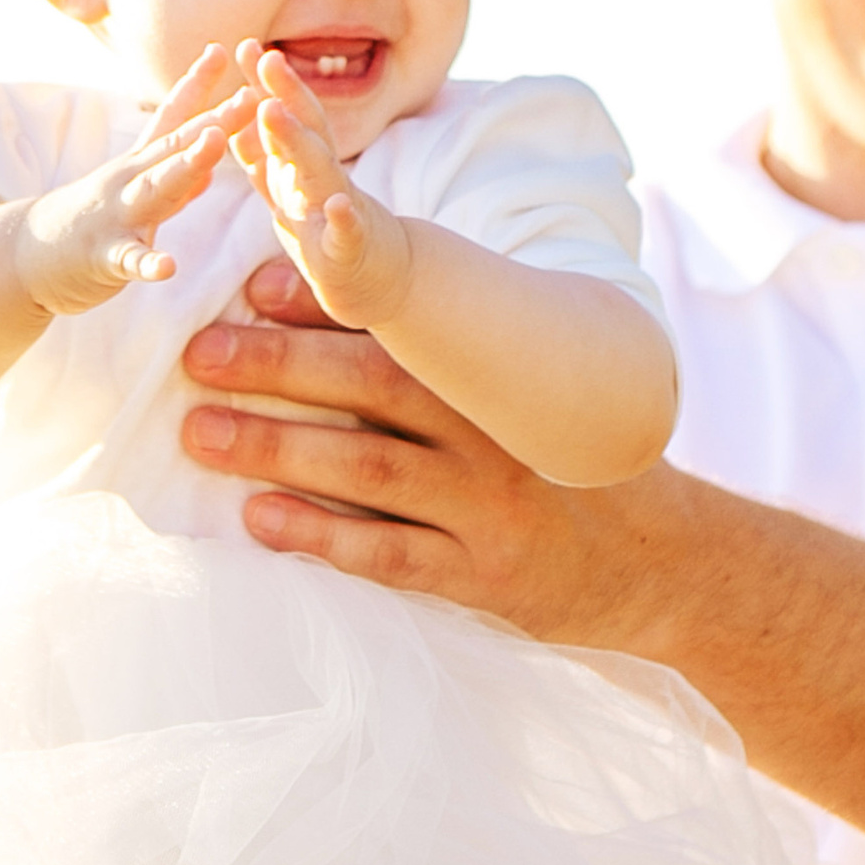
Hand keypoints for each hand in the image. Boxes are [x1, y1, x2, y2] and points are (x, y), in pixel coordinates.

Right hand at [14, 46, 256, 317]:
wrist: (26, 258)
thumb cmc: (90, 226)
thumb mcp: (134, 196)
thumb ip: (173, 182)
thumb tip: (211, 165)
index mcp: (138, 165)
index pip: (172, 117)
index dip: (199, 84)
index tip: (225, 47)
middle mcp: (127, 181)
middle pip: (176, 145)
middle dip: (215, 120)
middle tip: (252, 96)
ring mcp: (116, 216)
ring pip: (156, 189)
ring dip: (188, 166)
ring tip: (216, 144)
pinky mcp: (104, 257)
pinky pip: (129, 260)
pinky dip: (148, 263)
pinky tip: (168, 266)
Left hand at [178, 270, 685, 649]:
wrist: (664, 564)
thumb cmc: (574, 468)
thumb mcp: (536, 398)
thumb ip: (461, 358)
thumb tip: (351, 306)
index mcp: (502, 379)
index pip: (405, 330)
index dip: (328, 305)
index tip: (255, 285)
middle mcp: (495, 435)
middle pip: (374, 390)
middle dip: (280, 367)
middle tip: (201, 355)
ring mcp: (488, 509)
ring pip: (371, 470)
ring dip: (280, 448)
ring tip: (203, 433)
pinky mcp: (482, 579)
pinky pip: (391, 556)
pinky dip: (323, 536)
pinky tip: (260, 520)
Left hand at [228, 45, 416, 329]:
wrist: (380, 279)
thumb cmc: (328, 232)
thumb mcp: (289, 192)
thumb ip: (264, 159)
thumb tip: (236, 120)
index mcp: (304, 166)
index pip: (288, 115)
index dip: (268, 82)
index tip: (245, 45)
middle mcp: (325, 179)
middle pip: (308, 128)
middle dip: (286, 92)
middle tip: (265, 57)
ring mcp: (340, 210)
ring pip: (321, 170)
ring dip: (297, 140)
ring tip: (273, 111)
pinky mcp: (349, 250)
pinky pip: (347, 234)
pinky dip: (343, 220)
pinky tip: (336, 206)